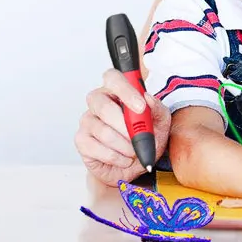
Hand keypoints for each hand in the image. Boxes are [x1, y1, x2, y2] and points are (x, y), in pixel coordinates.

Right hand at [75, 68, 171, 185]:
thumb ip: (157, 109)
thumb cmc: (146, 137)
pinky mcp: (81, 140)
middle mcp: (98, 102)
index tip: (141, 107)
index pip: (113, 78)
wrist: (138, 164)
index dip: (126, 91)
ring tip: (134, 150)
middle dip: (125, 125)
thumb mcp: (161, 122)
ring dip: (125, 145)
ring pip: (103, 131)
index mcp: (117, 91)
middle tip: (139, 136)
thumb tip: (147, 98)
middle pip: (103, 105)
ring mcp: (87, 120)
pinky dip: (117, 157)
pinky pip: (97, 148)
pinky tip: (124, 158)